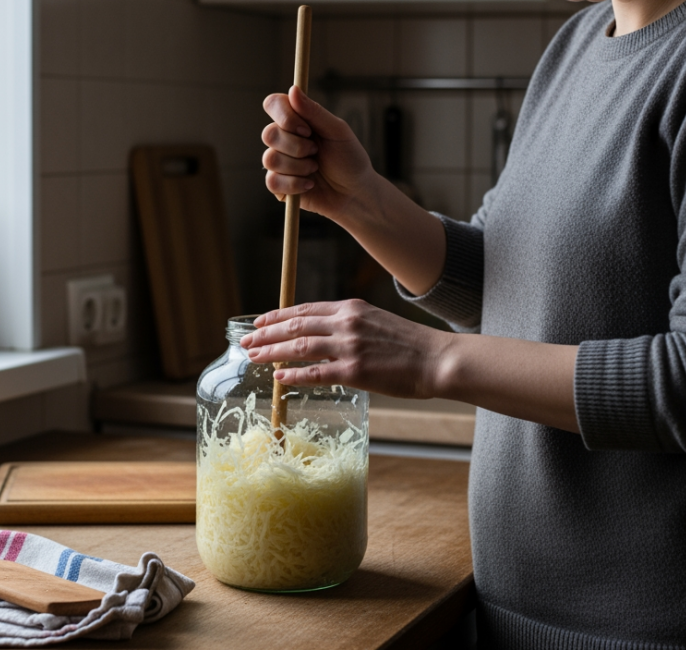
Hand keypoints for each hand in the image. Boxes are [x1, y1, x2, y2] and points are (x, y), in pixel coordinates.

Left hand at [239, 299, 450, 398]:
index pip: (305, 309)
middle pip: (295, 326)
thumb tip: (324, 334)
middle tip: (247, 341)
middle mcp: (346, 323)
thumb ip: (350, 324)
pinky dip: (293, 374)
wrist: (438, 359)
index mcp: (351, 308)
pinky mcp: (355, 371)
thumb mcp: (377, 321)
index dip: (278, 315)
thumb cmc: (411, 345)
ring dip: (272, 352)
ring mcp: (349, 347)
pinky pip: (315, 373)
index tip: (260, 322)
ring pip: (299, 347)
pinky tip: (278, 377)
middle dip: (267, 333)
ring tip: (254, 357)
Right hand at [262, 87, 379, 221]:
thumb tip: (293, 90)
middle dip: (297, 146)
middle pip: (268, 134)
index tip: (306, 129)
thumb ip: (315, 111)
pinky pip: (272, 181)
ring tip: (315, 168)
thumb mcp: (337, 131)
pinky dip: (295, 184)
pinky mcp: (279, 185)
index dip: (285, 116)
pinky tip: (310, 184)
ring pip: (270, 159)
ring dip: (299, 166)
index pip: (273, 104)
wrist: (355, 193)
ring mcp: (280, 162)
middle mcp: (284, 139)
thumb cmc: (349, 159)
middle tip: (317, 151)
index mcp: (297, 120)